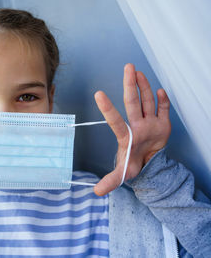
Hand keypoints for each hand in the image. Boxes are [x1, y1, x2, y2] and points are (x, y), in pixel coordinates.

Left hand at [93, 63, 170, 195]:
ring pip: (147, 101)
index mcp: (126, 135)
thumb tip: (96, 192)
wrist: (149, 163)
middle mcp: (137, 125)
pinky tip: (159, 91)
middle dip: (130, 85)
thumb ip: (111, 180)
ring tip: (138, 72)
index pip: (116, 120)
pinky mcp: (162, 123)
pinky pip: (163, 110)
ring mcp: (150, 122)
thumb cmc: (133, 164)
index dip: (108, 109)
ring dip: (144, 87)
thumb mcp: (123, 174)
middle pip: (133, 102)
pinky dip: (163, 101)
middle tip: (128, 67)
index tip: (98, 94)